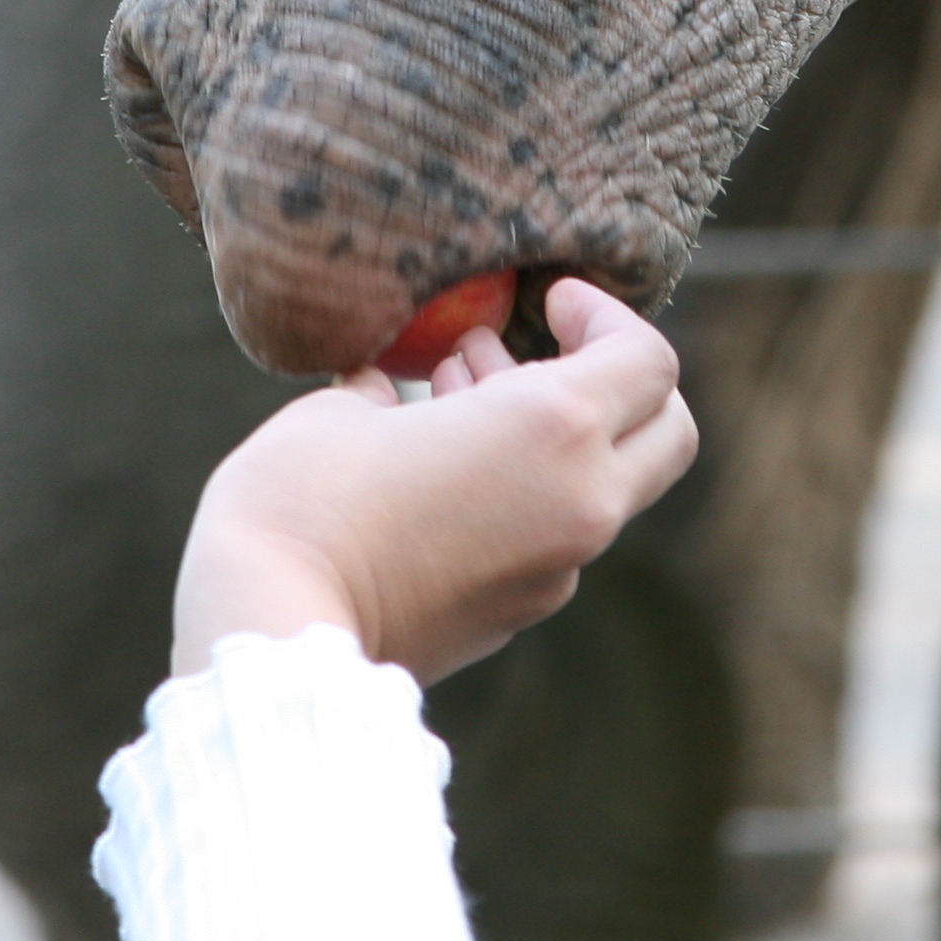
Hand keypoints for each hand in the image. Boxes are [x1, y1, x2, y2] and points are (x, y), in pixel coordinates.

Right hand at [175, 279, 698, 683]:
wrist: (274, 641)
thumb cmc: (303, 502)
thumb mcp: (346, 408)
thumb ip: (400, 387)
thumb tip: (394, 393)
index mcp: (556, 431)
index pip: (649, 360)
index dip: (607, 314)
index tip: (549, 300)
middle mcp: (581, 503)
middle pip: (667, 429)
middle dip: (620, 380)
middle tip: (533, 348)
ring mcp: (557, 569)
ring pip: (603, 482)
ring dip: (555, 432)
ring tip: (454, 386)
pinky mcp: (518, 612)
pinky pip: (551, 531)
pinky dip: (522, 487)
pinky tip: (436, 465)